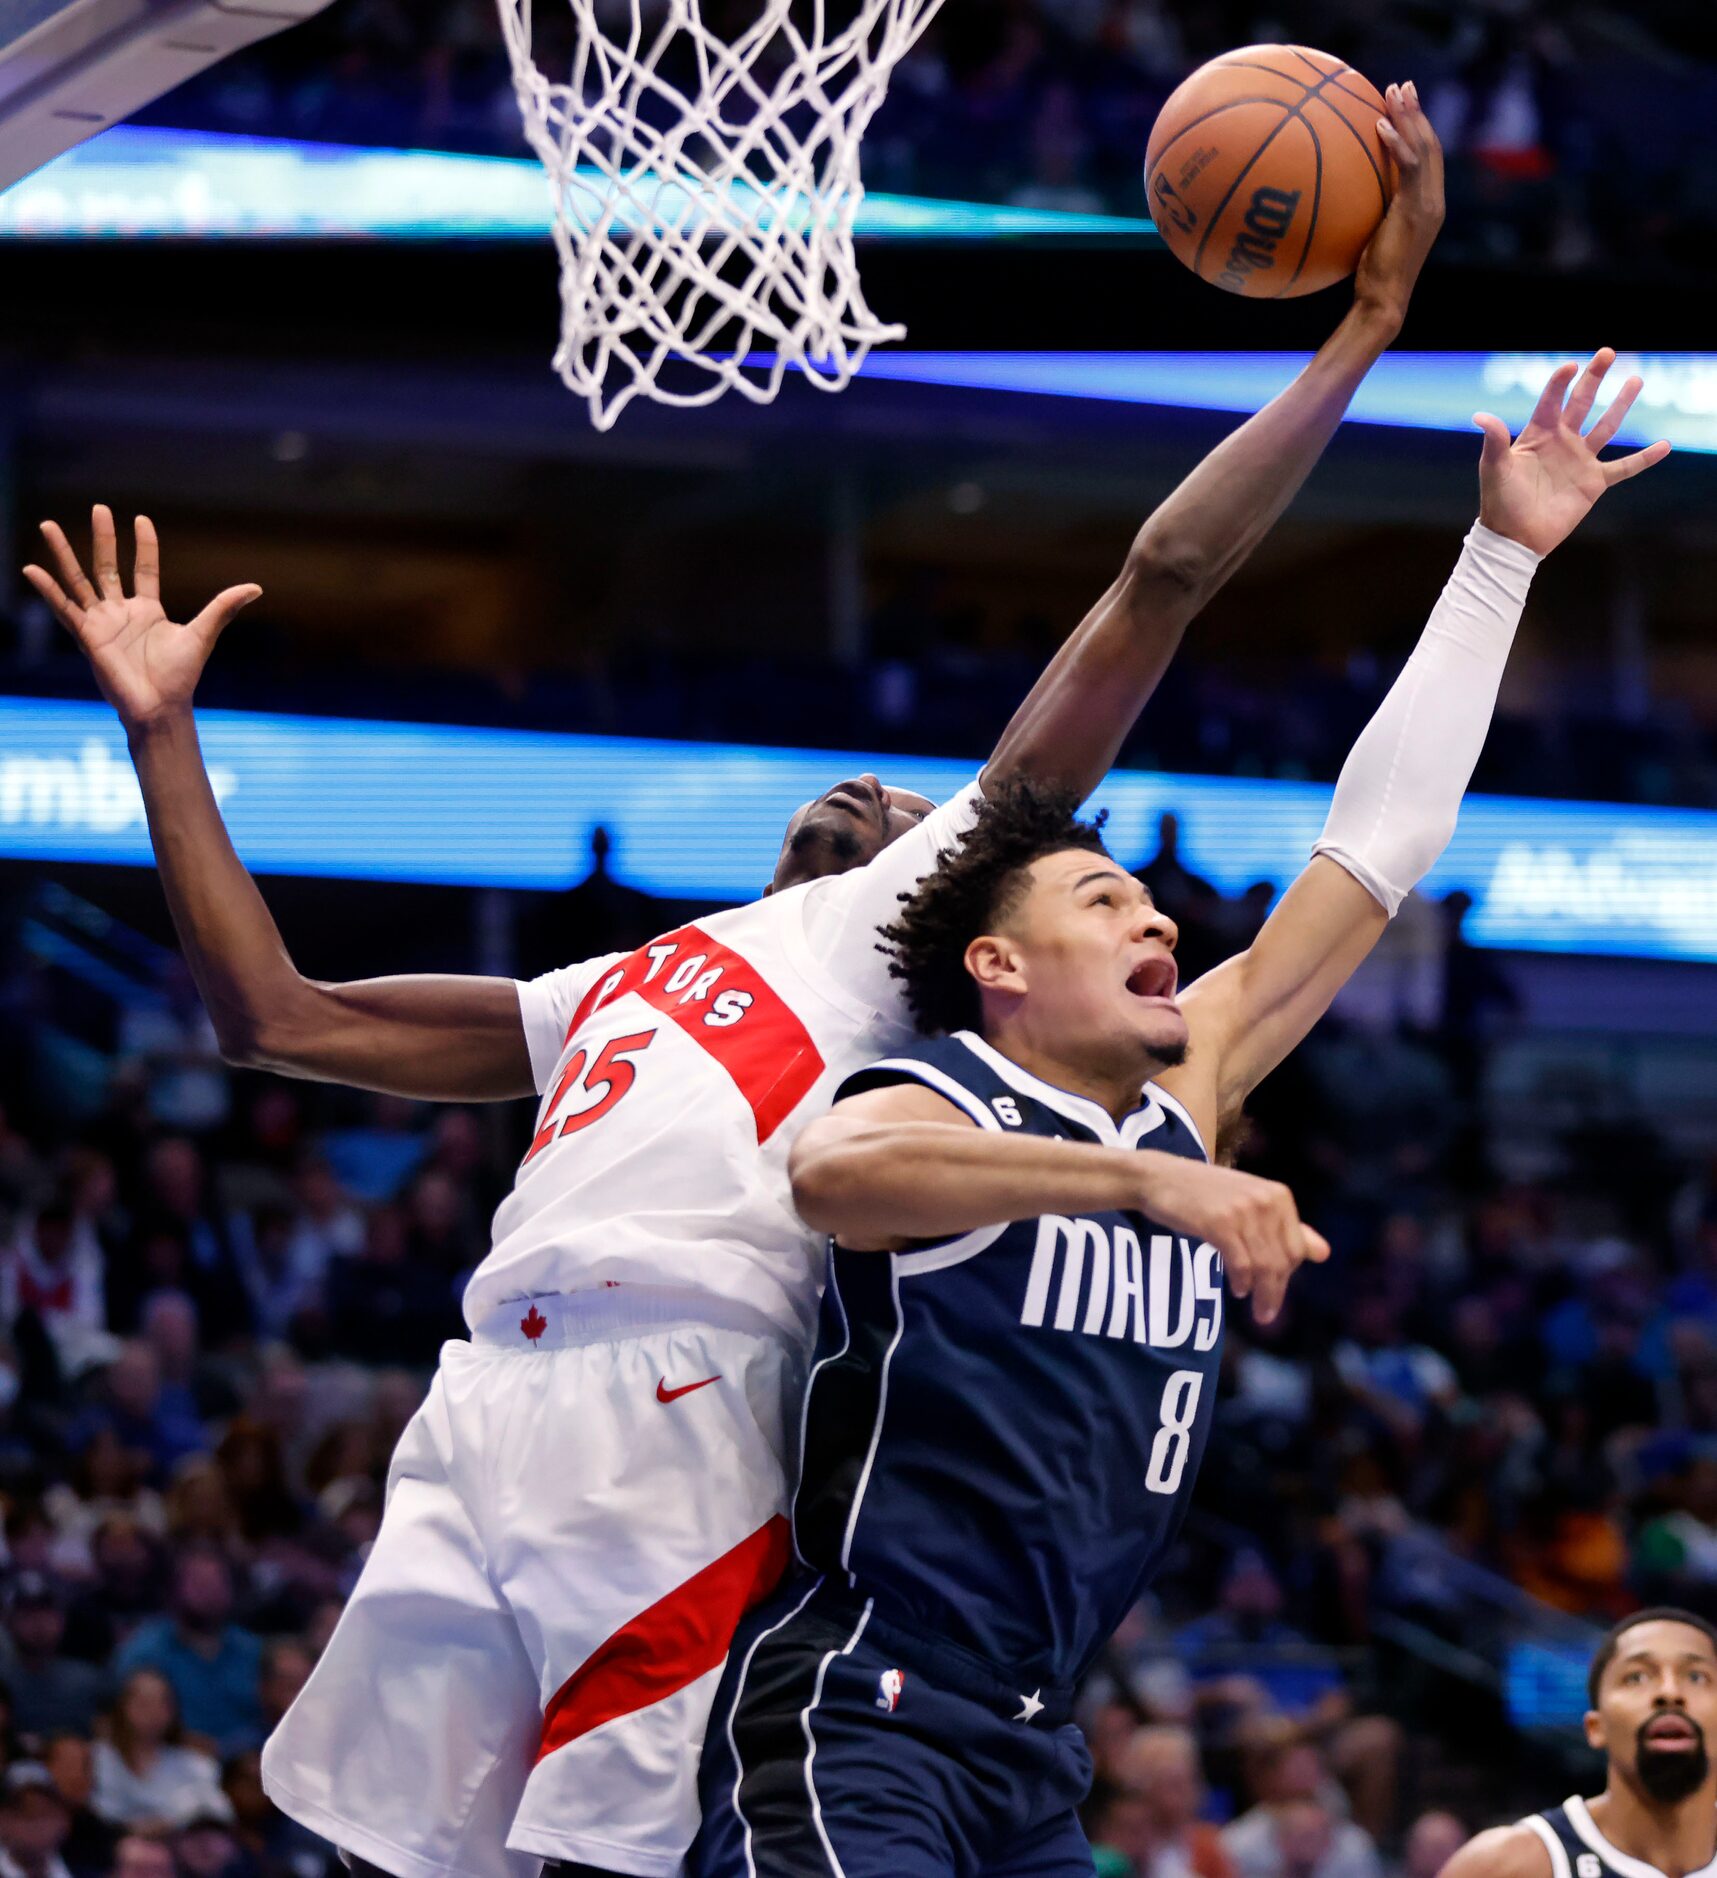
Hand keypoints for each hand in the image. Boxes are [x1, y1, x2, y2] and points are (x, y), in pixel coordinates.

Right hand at [23, 506, 260, 731]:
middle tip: (99, 507)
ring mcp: (101, 622)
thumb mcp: (202, 634)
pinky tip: (32, 569)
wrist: (160, 706)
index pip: (144, 569)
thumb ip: (223, 608)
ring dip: (63, 553)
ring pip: (79, 579)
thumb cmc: (180, 676)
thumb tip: (256, 587)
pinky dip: (48, 590)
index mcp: (148, 610)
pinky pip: (63, 608)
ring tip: (47, 524)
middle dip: (103, 537)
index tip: (141, 518)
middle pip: (107, 566)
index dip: (144, 545)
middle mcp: (122, 612)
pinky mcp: (87, 636)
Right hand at [1136, 1154, 1328, 1324]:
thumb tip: (1324, 1253)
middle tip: (1266, 1315)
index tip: (1274, 1292)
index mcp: (1279, 1196)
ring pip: (1264, 1266)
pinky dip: (1241, 1282)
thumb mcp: (1250, 1204)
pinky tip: (1236, 1289)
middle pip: (1282, 1261)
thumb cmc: (1206, 1194)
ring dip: (1262, 1295)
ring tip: (1256, 1310)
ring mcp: (1242, 1211)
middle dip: (1276, 1292)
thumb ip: (1286, 1227)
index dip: (1287, 1276)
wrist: (1161, 1177)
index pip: (1296, 1249)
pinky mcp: (1219, 1223)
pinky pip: (1241, 1264)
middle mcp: (1266, 1201)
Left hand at [1351, 80, 1444, 326]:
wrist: (1383, 303)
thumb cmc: (1369, 280)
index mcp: (1427, 205)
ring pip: (1424, 147)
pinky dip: (1398, 142)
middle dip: (1417, 111)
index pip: (1427, 157)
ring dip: (1410, 116)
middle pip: (1431, 143)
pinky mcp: (1417, 210)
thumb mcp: (1368, 240)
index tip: (1401, 104)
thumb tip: (1338, 200)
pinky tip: (1380, 124)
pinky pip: (1409, 166)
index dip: (1417, 127)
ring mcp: (1428, 204)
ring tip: (1395, 91)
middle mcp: (1434, 200)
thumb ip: (1365, 214)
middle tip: (1402, 85)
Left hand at [1474, 350, 1670, 555]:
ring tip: (1635, 380)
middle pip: (1582, 402)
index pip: (1551, 400)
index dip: (1560, 382)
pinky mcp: (1594, 482)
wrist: (1515, 537)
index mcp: (1537, 434)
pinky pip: (1625, 467)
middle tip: (1607, 352)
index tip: (1570, 366)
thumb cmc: (1500, 502)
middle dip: (1594, 378)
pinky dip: (1645, 458)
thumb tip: (1480, 415)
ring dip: (1621, 404)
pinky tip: (1664, 445)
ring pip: (1606, 426)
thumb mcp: (1494, 468)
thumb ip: (1494, 440)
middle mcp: (1562, 442)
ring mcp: (1580, 460)